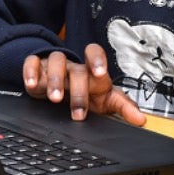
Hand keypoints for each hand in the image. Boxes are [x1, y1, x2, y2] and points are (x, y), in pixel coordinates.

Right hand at [22, 43, 145, 125]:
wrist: (62, 85)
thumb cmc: (87, 92)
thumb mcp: (105, 100)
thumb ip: (123, 107)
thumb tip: (142, 120)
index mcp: (93, 72)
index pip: (96, 54)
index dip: (98, 60)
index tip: (101, 73)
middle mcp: (75, 66)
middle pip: (77, 69)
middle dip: (78, 91)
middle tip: (78, 113)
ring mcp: (55, 66)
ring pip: (56, 62)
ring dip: (54, 80)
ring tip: (54, 99)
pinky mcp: (37, 68)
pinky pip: (32, 62)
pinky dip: (31, 72)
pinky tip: (32, 85)